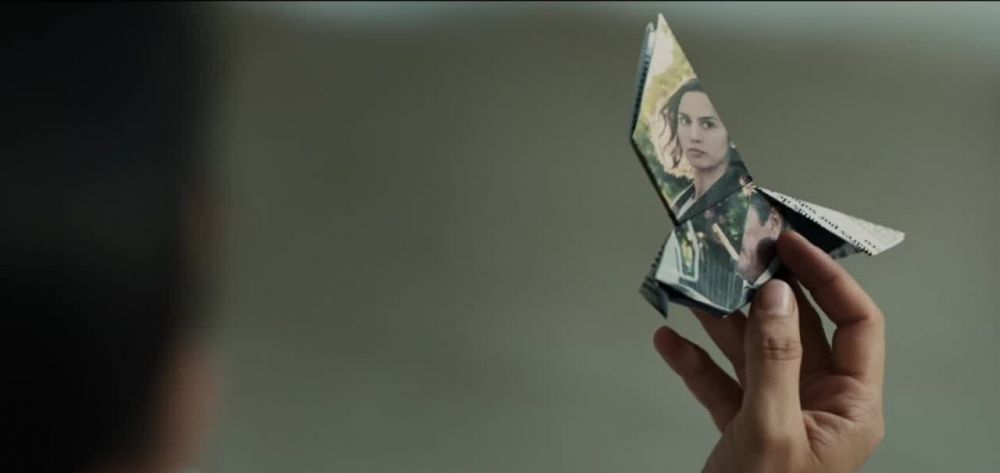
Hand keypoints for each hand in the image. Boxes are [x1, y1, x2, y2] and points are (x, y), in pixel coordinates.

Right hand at [653, 231, 885, 472]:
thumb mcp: (772, 430)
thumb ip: (773, 359)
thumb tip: (776, 296)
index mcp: (850, 405)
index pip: (856, 322)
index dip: (827, 278)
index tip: (790, 245)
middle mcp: (818, 403)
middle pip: (796, 329)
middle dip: (762, 293)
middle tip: (737, 254)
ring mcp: (779, 412)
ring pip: (751, 350)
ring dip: (720, 320)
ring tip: (691, 286)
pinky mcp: (743, 425)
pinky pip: (719, 381)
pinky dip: (694, 361)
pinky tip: (669, 341)